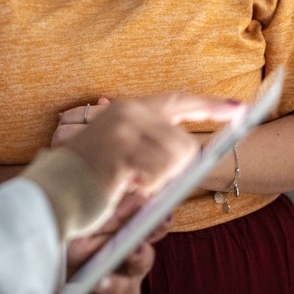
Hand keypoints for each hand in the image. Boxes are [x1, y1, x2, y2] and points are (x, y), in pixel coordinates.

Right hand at [61, 93, 245, 202]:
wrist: (52, 192)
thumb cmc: (90, 179)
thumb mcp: (125, 152)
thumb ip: (155, 145)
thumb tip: (195, 153)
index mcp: (131, 108)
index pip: (180, 101)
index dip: (212, 107)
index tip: (241, 110)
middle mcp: (129, 112)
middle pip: (185, 143)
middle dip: (176, 170)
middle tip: (144, 181)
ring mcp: (124, 130)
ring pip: (175, 160)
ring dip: (159, 182)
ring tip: (129, 184)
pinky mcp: (120, 153)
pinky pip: (158, 176)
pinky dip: (147, 189)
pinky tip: (124, 187)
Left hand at [63, 194, 173, 293]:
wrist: (58, 280)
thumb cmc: (76, 245)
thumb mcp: (89, 227)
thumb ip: (112, 216)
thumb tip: (138, 196)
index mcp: (131, 237)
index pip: (151, 227)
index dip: (160, 223)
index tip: (162, 217)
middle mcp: (133, 263)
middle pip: (144, 259)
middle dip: (139, 255)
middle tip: (134, 249)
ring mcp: (124, 288)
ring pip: (126, 288)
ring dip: (114, 285)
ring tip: (100, 282)